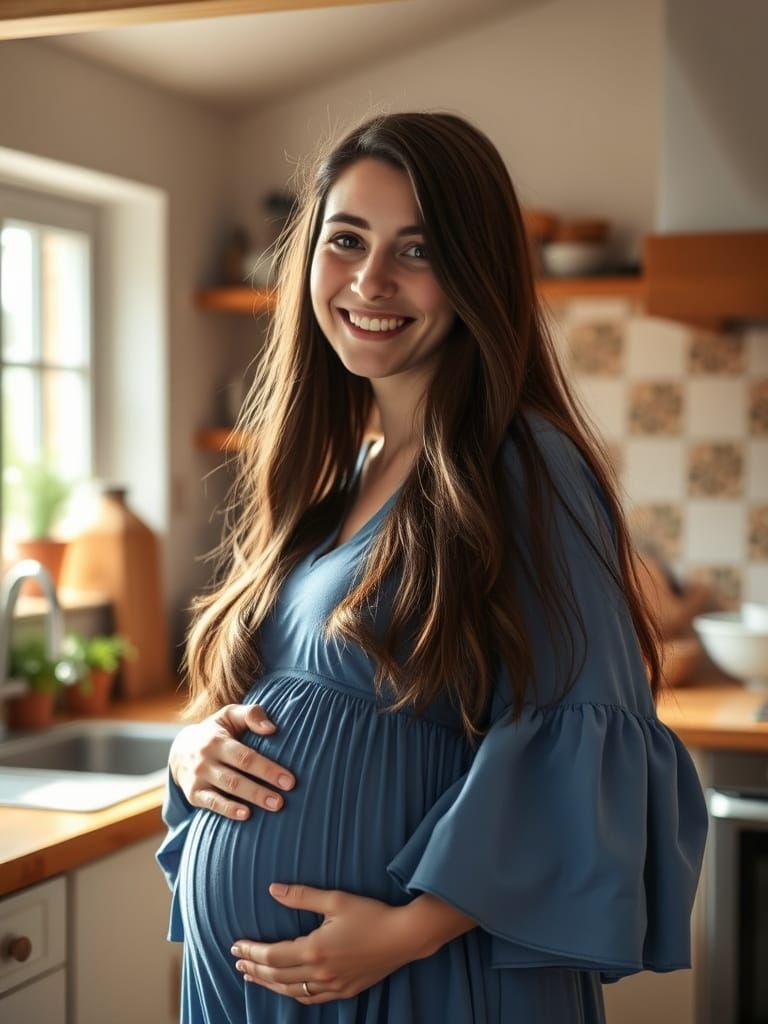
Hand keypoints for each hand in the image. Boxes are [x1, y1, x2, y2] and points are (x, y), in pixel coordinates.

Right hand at [169, 704, 294, 819]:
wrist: (179, 749)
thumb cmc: (216, 730)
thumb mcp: (229, 715)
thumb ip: (251, 714)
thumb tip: (271, 729)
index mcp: (217, 740)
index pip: (246, 756)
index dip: (268, 769)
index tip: (289, 780)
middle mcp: (205, 759)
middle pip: (236, 777)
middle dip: (261, 789)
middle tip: (283, 800)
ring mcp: (198, 778)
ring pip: (227, 790)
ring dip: (252, 800)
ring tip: (275, 806)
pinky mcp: (193, 794)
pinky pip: (211, 804)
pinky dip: (228, 810)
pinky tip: (246, 815)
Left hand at [230, 884, 422, 1003]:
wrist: (404, 937)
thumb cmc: (371, 914)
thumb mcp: (336, 899)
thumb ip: (302, 896)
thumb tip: (272, 889)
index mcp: (315, 949)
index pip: (272, 955)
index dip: (251, 952)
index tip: (235, 945)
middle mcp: (320, 972)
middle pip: (276, 975)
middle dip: (254, 968)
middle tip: (237, 961)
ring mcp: (333, 985)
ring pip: (291, 990)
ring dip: (268, 983)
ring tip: (253, 976)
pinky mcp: (344, 991)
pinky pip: (310, 997)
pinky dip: (292, 993)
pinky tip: (286, 987)